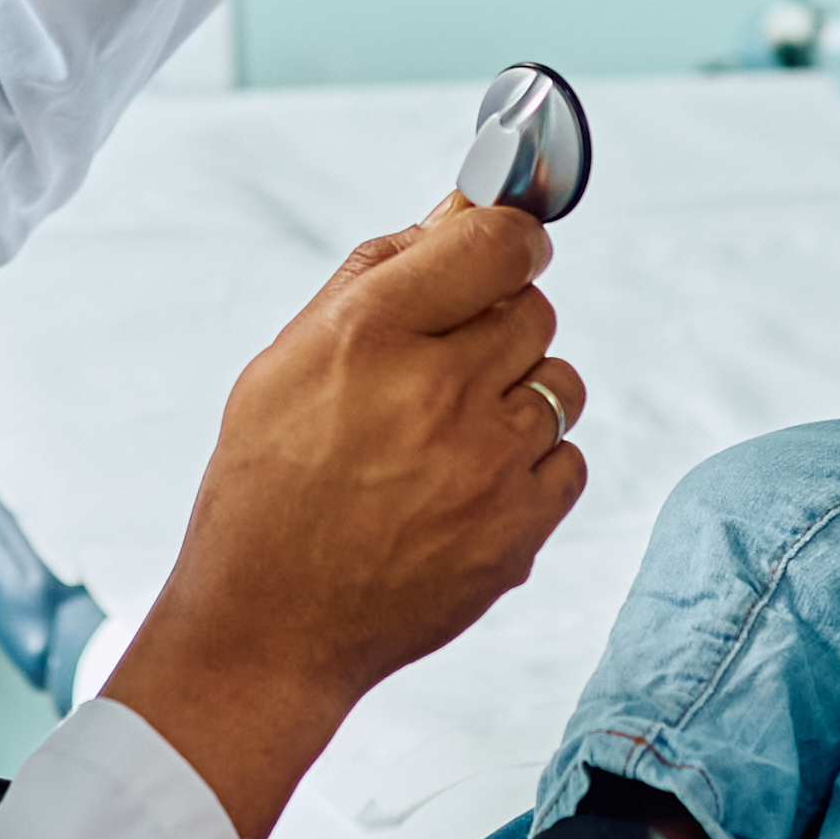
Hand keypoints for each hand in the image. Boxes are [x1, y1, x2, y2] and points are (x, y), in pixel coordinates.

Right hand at [104, 198, 591, 838]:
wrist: (268, 626)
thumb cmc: (268, 488)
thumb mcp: (288, 359)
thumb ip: (379, 275)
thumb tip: (457, 212)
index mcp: (369, 334)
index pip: (496, 241)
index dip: (510, 239)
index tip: (503, 253)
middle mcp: (435, 391)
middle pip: (534, 309)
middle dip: (500, 325)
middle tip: (450, 366)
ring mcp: (486, 465)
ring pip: (563, 384)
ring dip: (521, 397)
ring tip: (454, 437)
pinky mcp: (518, 529)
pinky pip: (570, 459)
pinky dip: (532, 467)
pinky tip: (469, 488)